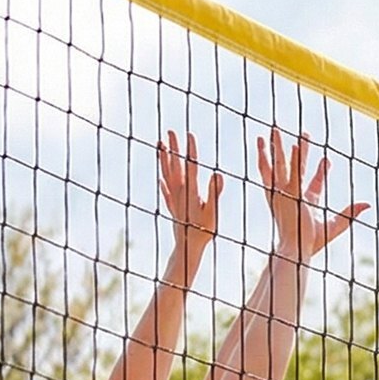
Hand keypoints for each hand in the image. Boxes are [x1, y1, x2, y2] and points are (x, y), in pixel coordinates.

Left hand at [158, 130, 222, 251]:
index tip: (189, 134)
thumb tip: (218, 174)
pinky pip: (165, 190)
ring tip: (161, 145)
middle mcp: (179, 192)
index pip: (191, 166)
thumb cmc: (203, 232)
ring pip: (167, 174)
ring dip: (164, 159)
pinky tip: (161, 177)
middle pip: (175, 165)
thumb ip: (214, 192)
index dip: (190, 149)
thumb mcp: (212, 212)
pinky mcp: (172, 207)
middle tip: (170, 131)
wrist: (187, 248)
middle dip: (173, 147)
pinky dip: (163, 181)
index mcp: (190, 191)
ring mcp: (174, 199)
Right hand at [256, 128, 368, 259]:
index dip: (321, 170)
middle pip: (294, 166)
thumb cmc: (312, 243)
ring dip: (278, 146)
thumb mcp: (336, 225)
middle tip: (304, 133)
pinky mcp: (286, 192)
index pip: (314, 181)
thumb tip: (368, 204)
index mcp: (306, 201)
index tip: (328, 160)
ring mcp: (285, 191)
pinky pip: (291, 172)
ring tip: (274, 128)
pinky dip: (292, 159)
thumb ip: (351, 212)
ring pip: (281, 163)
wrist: (296, 249)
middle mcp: (292, 193)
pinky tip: (293, 144)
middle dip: (297, 150)